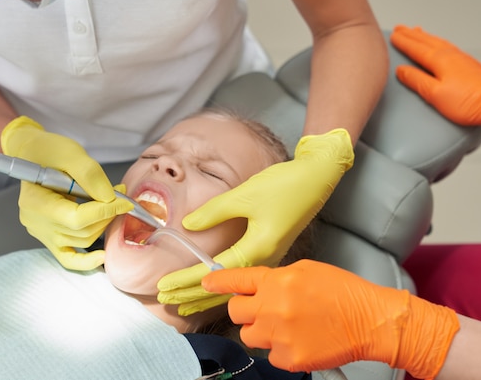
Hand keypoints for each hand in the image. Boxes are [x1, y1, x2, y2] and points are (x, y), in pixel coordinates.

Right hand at [1, 116, 132, 269]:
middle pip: (82, 231)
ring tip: (112, 204)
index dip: (106, 211)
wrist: (33, 153)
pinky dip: (85, 261)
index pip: (77, 217)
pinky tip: (102, 257)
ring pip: (82, 240)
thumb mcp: (71, 153)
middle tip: (122, 197)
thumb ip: (90, 175)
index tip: (126, 201)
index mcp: (35, 202)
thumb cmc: (48, 150)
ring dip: (103, 225)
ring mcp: (41, 233)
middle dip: (108, 215)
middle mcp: (36, 223)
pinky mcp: (50, 237)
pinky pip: (67, 258)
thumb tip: (110, 199)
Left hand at [157, 129, 353, 315]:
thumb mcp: (245, 195)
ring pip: (234, 285)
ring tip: (184, 302)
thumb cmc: (284, 185)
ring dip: (207, 294)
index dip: (186, 280)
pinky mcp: (273, 250)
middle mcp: (266, 260)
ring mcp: (271, 257)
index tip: (164, 285)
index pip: (214, 272)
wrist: (316, 178)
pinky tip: (214, 287)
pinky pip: (244, 276)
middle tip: (165, 300)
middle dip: (192, 295)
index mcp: (258, 248)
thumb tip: (188, 226)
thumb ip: (214, 211)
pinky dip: (224, 284)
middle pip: (224, 287)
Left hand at [203, 260, 459, 379]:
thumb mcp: (307, 270)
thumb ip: (277, 277)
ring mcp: (279, 336)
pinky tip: (299, 340)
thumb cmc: (343, 291)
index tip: (206, 283)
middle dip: (245, 309)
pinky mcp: (288, 359)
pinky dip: (279, 348)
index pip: (237, 280)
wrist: (369, 320)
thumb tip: (257, 285)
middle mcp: (273, 308)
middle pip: (236, 312)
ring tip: (285, 325)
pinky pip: (269, 354)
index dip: (218, 282)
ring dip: (260, 329)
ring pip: (249, 335)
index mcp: (278, 281)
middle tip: (262, 308)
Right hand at [390, 25, 480, 130]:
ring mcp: (461, 58)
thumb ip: (416, 80)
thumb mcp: (435, 95)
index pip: (416, 48)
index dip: (403, 42)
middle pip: (426, 41)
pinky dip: (436, 42)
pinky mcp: (468, 64)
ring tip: (415, 32)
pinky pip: (446, 47)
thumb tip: (401, 70)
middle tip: (399, 28)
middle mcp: (450, 55)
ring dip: (424, 36)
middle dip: (411, 34)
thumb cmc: (467, 102)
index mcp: (439, 60)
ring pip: (437, 42)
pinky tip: (437, 45)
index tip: (393, 35)